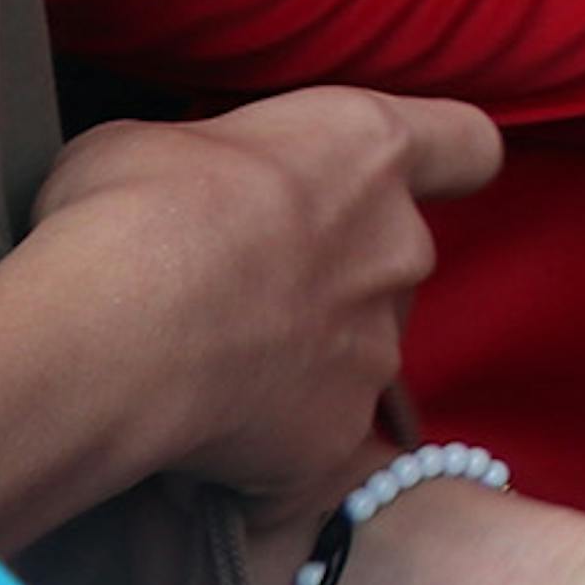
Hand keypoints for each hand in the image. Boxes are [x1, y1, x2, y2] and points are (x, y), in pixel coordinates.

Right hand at [26, 87, 504, 503]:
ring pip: (351, 354)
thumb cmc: (133, 207)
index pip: (465, 145)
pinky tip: (189, 435)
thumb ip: (201, 164)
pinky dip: (260, 442)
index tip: (401, 178)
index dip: (445, 161)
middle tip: (236, 291)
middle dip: (329, 276)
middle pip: (390, 260)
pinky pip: (305, 439)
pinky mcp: (339, 435)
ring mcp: (377, 349)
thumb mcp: (148, 143)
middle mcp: (399, 249)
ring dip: (295, 362)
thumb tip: (178, 191)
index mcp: (369, 151)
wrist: (118, 330)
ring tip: (199, 370)